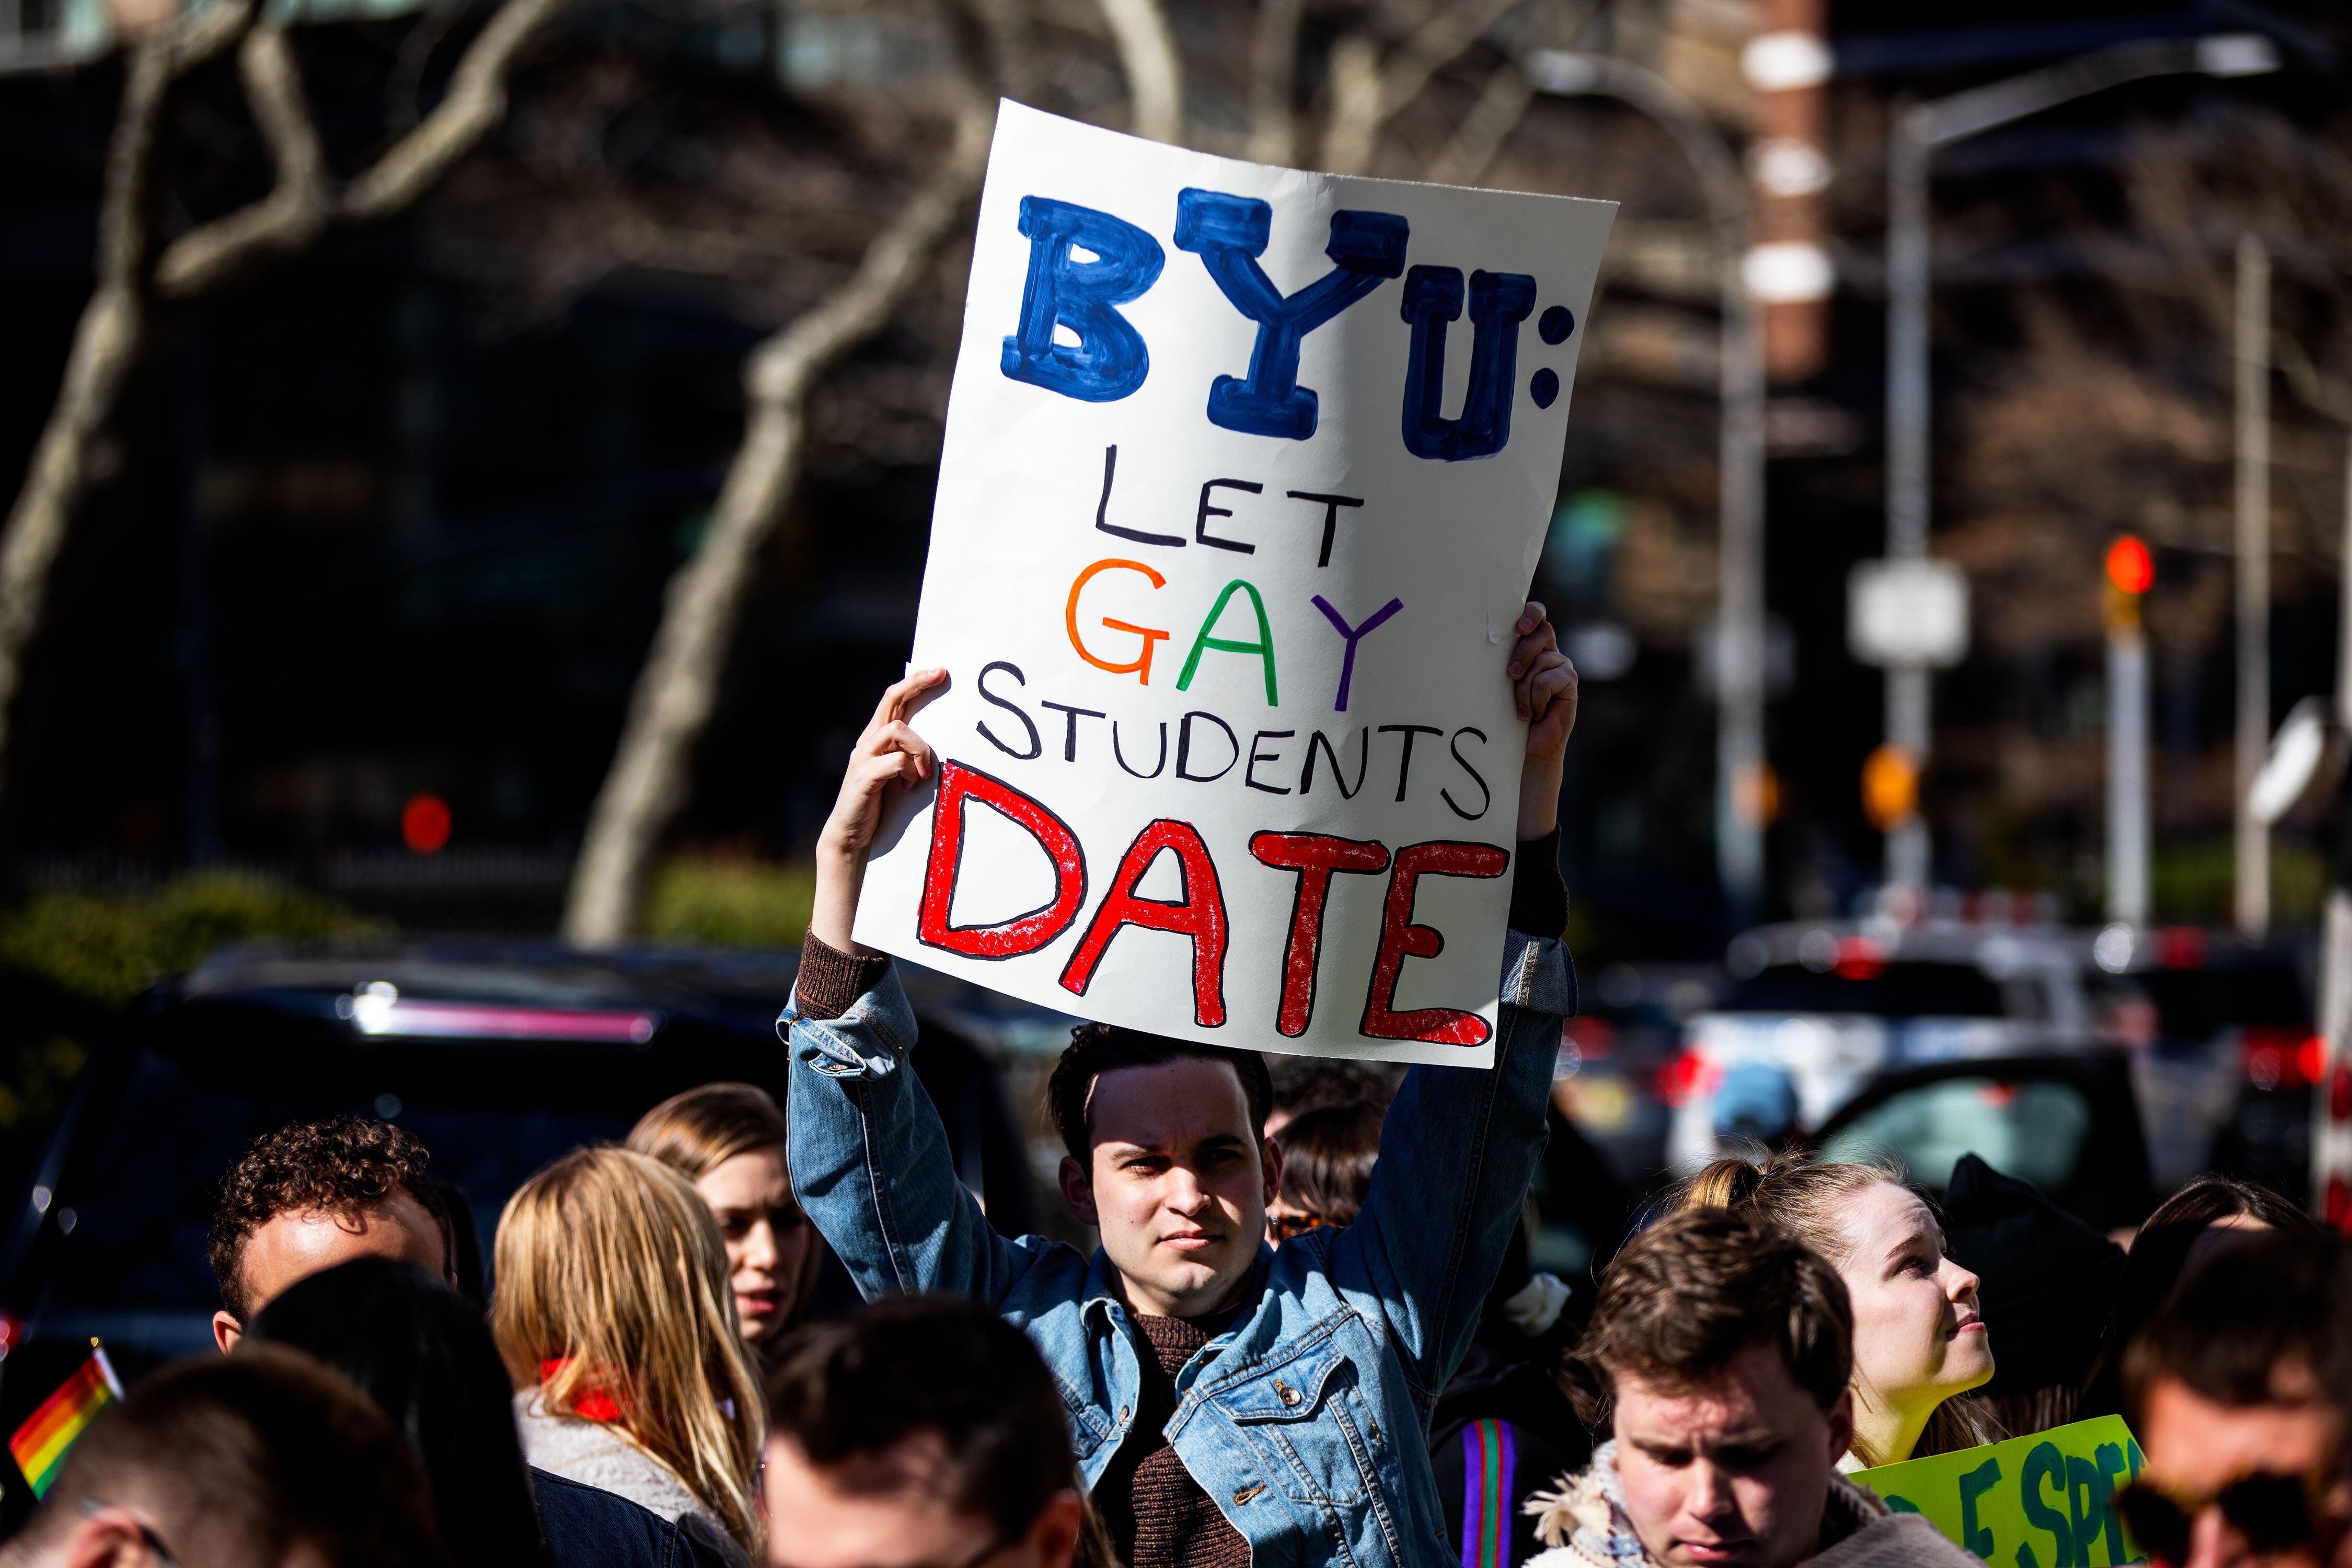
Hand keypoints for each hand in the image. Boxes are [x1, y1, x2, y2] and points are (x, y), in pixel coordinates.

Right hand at [809, 667, 945, 952]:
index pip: (894, 697)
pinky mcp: (863, 778)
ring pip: (896, 728)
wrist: (852, 843)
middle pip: (890, 699)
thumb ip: (916, 757)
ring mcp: (863, 759)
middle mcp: (868, 742)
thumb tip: (946, 744)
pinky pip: (892, 761)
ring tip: (927, 771)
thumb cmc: (882, 810)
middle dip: (916, 684)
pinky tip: (915, 784)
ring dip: (920, 745)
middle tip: (942, 675)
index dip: (916, 681)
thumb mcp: (903, 777)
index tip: (942, 670)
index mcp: (877, 739)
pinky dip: (908, 767)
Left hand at [1506, 602, 1575, 839]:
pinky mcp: (1569, 686)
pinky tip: (1532, 715)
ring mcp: (1562, 669)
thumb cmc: (1504, 717)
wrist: (1525, 751)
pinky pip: (1551, 679)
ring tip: (1520, 709)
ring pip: (1543, 659)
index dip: (1530, 613)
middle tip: (1509, 674)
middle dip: (1524, 649)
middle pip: (1542, 630)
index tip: (1517, 625)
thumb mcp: (1499, 685)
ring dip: (1525, 686)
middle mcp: (1549, 654)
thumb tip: (1476, 640)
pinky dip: (1536, 697)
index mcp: (1531, 648)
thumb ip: (1500, 662)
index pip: (1536, 616)